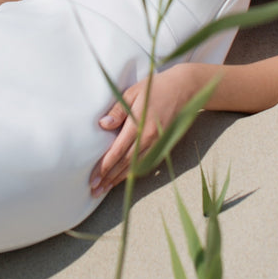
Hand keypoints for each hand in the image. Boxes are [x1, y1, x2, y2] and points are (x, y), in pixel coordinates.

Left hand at [89, 65, 201, 196]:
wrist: (184, 89)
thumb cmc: (155, 88)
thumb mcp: (132, 93)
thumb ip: (117, 111)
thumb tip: (102, 125)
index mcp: (139, 125)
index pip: (118, 151)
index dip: (104, 167)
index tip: (93, 179)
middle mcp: (149, 138)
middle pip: (125, 164)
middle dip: (109, 178)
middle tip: (94, 190)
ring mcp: (158, 143)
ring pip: (136, 167)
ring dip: (119, 179)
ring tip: (105, 188)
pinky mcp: (163, 145)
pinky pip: (146, 163)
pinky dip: (134, 173)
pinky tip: (123, 178)